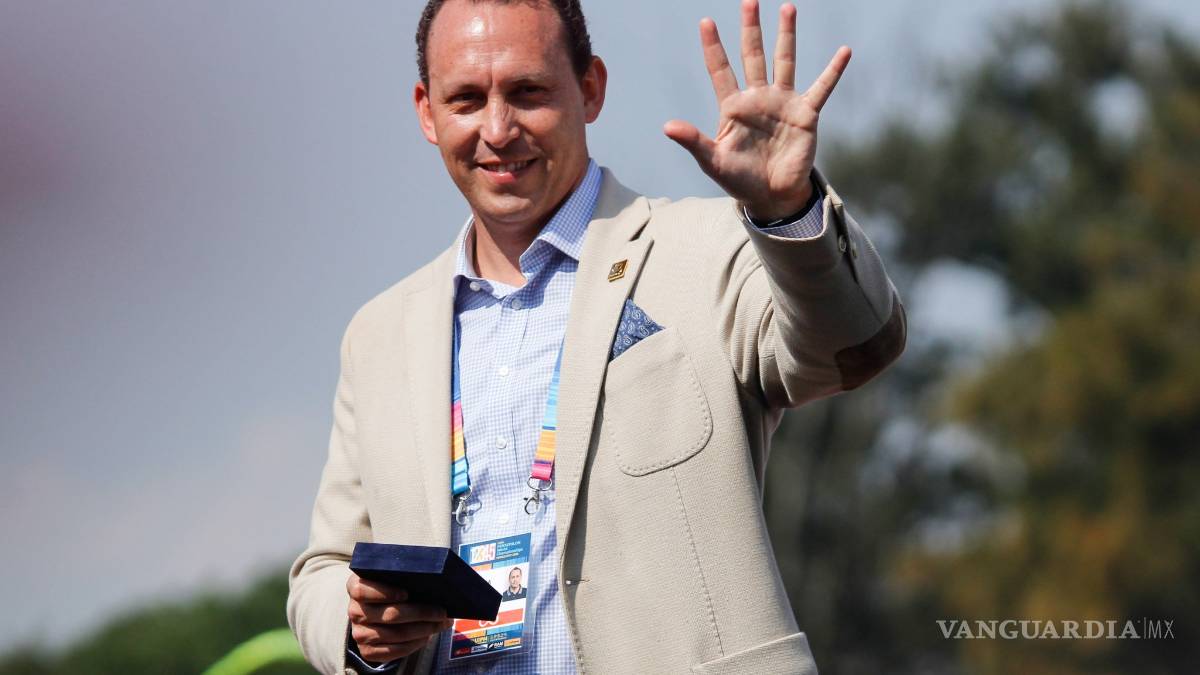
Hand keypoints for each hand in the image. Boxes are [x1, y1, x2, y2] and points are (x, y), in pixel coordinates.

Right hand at [346, 573, 452, 663]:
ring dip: (423, 630)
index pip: (362, 591)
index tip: (406, 593)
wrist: (377, 611)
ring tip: (440, 623)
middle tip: (441, 611)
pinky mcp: (367, 651)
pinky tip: (426, 636)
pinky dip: (414, 644)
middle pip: (389, 614)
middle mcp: (354, 611)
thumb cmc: (390, 586)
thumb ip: (403, 571)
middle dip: (421, 613)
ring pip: (395, 634)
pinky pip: (393, 651)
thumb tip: (432, 574)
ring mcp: (359, 633)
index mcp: (356, 586)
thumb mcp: (392, 575)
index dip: (384, 592)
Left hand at [664, 0, 850, 220]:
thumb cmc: (739, 179)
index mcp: (733, 107)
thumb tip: (667, 126)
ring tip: (787, 7)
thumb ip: (693, 141)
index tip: (706, 21)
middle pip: (753, 55)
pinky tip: (845, 51)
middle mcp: (758, 98)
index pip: (721, 70)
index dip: (713, 47)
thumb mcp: (713, 161)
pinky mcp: (805, 114)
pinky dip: (833, 71)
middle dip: (751, 28)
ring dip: (786, 35)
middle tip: (749, 0)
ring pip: (784, 61)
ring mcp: (782, 103)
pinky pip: (822, 88)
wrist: (772, 197)